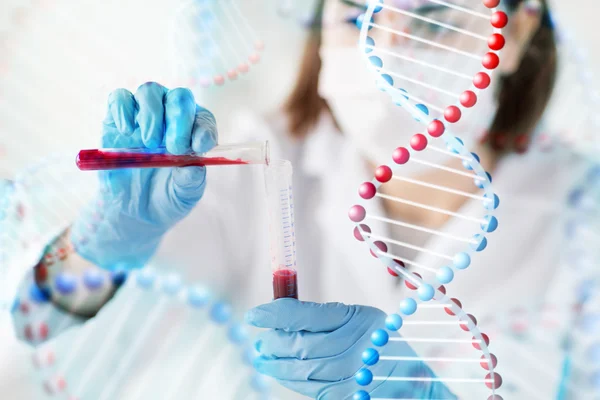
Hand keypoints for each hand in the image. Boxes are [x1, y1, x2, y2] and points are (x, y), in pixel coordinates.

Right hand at [71, 82, 217, 269]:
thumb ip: (191, 180)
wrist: (133, 213)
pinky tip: (127, 131)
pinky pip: (120, 98)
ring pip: (150, 92)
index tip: (198, 146)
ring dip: (152, 114)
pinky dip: (123, 109)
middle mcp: (171, 119)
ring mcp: (143, 117)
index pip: (203, 118)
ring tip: (149, 142)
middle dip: (179, 118)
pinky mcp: (116, 120)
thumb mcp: (185, 195)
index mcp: (194, 133)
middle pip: (179, 98)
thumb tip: (194, 165)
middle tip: (173, 147)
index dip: (203, 128)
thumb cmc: (167, 198)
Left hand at [245, 299, 454, 399]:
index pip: (306, 314)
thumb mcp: (357, 316)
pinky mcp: (346, 395)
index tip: (254, 314)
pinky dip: (290, 380)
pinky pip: (310, 388)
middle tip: (260, 338)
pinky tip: (279, 372)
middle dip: (274, 341)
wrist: (409, 376)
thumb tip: (280, 315)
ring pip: (301, 369)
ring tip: (262, 357)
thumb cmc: (378, 339)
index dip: (275, 313)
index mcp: (356, 318)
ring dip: (275, 364)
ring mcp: (351, 374)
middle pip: (301, 344)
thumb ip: (322, 315)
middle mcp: (355, 346)